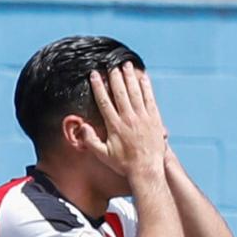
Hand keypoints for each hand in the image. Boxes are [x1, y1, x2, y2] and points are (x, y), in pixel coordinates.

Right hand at [83, 65, 167, 179]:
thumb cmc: (124, 164)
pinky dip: (146, 87)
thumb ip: (90, 141)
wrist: (146, 171)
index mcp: (115, 125)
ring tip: (126, 65)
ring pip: (135, 93)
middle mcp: (128, 119)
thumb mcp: (103, 155)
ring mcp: (143, 118)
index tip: (94, 75)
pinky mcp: (154, 120)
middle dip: (115, 77)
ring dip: (130, 77)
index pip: (104, 101)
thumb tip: (82, 127)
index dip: (98, 86)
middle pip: (120, 93)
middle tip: (111, 65)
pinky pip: (150, 99)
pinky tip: (143, 78)